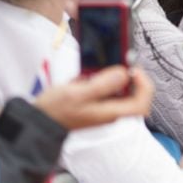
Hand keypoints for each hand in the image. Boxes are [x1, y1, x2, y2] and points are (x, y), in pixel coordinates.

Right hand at [34, 66, 154, 129]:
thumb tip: (124, 73)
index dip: (144, 84)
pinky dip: (101, 78)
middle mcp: (111, 111)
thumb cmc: (55, 111)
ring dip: (114, 75)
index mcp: (111, 112)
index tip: (133, 69)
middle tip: (120, 62)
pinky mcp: (95, 102)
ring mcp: (104, 107)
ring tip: (98, 69)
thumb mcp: (78, 93)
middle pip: (135, 93)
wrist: (38, 120)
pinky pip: (106, 87)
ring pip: (121, 88)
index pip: (142, 103)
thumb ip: (103, 84)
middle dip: (130, 75)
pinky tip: (87, 75)